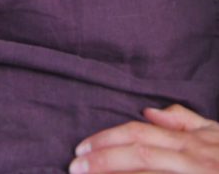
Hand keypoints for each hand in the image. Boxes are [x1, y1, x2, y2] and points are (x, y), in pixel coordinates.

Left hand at [70, 104, 218, 172]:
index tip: (82, 149)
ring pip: (149, 167)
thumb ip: (186, 121)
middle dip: (103, 157)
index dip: (108, 140)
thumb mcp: (217, 134)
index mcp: (191, 141)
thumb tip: (149, 111)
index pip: (141, 133)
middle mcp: (192, 157)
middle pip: (140, 150)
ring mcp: (197, 173)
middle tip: (74, 166)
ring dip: (115, 173)